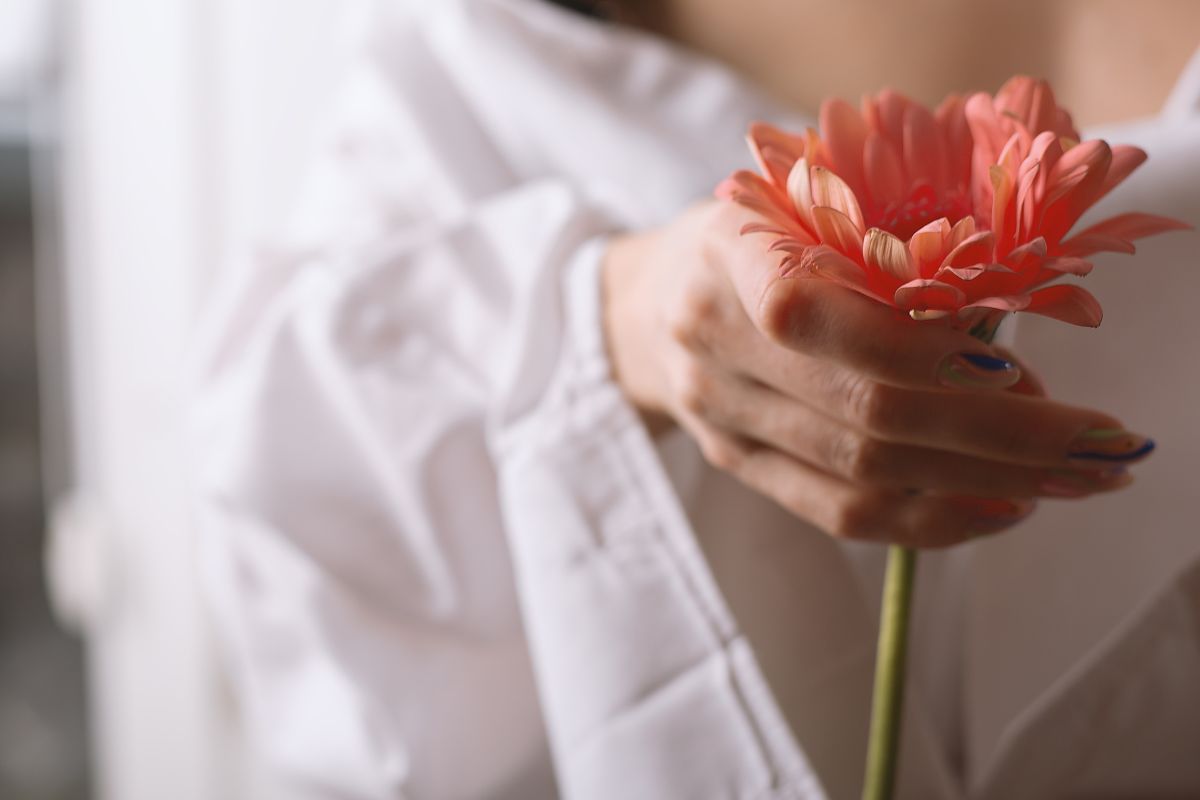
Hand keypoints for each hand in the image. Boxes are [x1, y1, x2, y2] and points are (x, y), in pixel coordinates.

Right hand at [601, 201, 1152, 547]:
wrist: (643, 305)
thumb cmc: (745, 239)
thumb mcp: (797, 204)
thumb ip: (876, 248)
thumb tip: (1003, 321)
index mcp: (726, 251)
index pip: (809, 313)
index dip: (911, 345)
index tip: (1010, 361)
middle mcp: (711, 342)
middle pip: (861, 408)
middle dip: (996, 432)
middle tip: (1093, 439)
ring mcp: (718, 414)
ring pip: (859, 471)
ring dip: (978, 481)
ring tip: (1066, 477)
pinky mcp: (736, 464)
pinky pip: (834, 512)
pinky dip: (926, 520)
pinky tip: (996, 510)